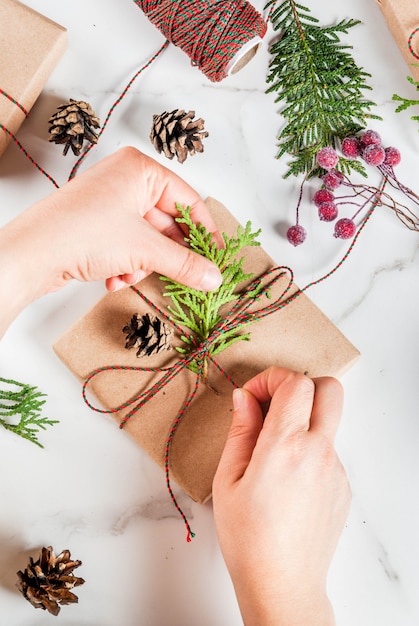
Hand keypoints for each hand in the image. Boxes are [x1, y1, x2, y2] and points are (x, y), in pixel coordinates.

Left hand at [0, 147, 222, 334]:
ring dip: (143, 264)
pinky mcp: (97, 224)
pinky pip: (127, 245)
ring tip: (129, 274)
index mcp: (141, 170)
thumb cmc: (81, 233)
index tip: (218, 258)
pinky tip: (113, 278)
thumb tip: (214, 276)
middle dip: (166, 255)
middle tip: (185, 278)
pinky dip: (126, 265)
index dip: (206, 233)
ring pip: (147, 239)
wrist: (31, 254)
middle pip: (167, 223)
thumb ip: (185, 263)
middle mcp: (126, 180)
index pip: (189, 201)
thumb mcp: (144, 249)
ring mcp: (110, 202)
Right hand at [213, 367, 350, 625]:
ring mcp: (336, 470)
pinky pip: (329, 452)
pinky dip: (309, 450)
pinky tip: (287, 481)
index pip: (296, 383)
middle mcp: (319, 452)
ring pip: (328, 422)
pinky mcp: (343, 487)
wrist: (282, 584)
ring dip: (303, 422)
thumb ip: (241, 430)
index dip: (272, 379)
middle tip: (274, 407)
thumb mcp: (228, 479)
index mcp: (286, 446)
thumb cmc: (248, 537)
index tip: (252, 398)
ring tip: (272, 455)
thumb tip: (245, 397)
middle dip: (301, 386)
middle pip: (330, 389)